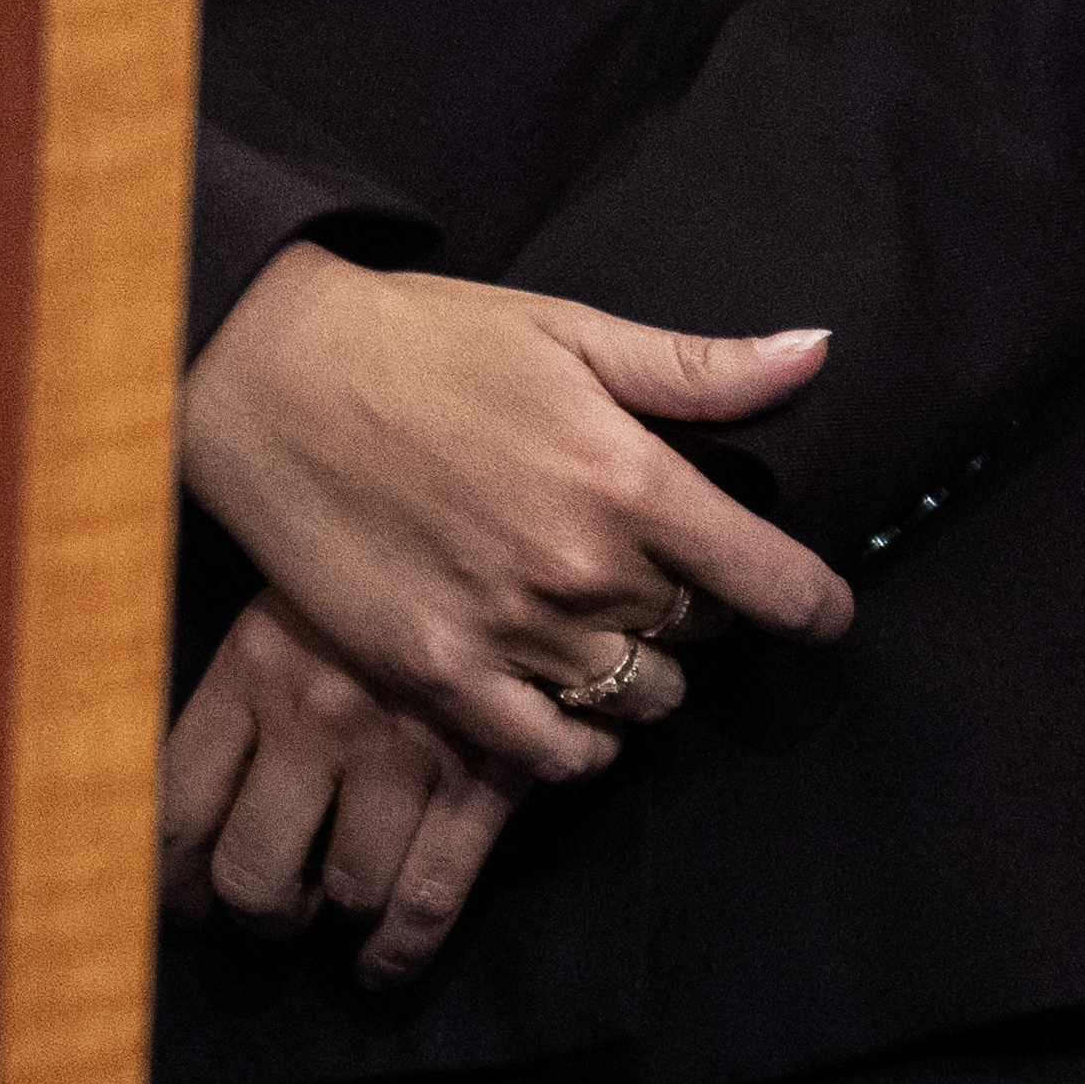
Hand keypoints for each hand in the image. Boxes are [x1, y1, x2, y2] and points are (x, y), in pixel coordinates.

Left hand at [156, 594, 546, 982]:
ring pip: (346, 894)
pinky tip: (379, 968)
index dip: (170, 882)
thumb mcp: (287, 599)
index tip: (180, 906)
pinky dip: (398, 955)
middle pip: (253, 872)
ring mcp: (402, 754)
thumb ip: (240, 689)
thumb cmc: (382, 567)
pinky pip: (426, 900)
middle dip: (257, 912)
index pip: (176, 807)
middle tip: (267, 910)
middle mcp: (316, 717)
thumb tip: (181, 805)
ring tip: (332, 907)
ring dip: (334, 919)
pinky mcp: (483, 779)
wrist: (510, 524)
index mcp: (251, 665)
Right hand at [173, 242, 858, 780]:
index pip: (775, 585)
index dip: (813, 604)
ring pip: (640, 700)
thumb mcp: (565, 331)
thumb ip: (697, 369)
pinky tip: (565, 700)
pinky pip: (555, 753)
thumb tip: (818, 354)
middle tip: (650, 574)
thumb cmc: (421, 340)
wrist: (266, 375)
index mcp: (627, 478)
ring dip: (640, 673)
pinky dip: (580, 741)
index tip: (815, 607)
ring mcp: (508, 629)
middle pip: (702, 639)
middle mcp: (580, 567)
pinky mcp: (439, 672)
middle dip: (695, 611)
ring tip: (599, 627)